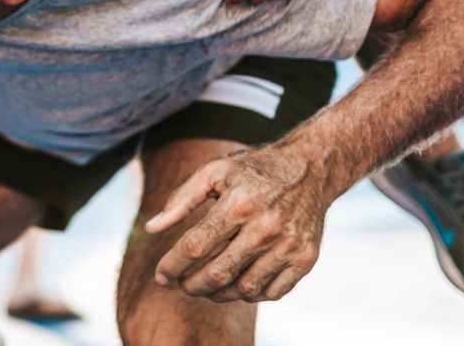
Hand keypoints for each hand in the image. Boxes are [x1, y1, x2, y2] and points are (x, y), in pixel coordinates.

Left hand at [145, 144, 332, 302]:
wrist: (310, 168)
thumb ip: (181, 199)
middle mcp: (265, 227)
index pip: (195, 246)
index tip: (161, 276)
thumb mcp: (215, 171)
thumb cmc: (254, 170)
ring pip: (244, 288)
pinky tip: (238, 284)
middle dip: (191, 286)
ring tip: (206, 286)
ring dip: (218, 294)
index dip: (172, 265)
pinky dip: (250, 295)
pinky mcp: (305, 259)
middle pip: (218, 274)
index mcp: (239, 203)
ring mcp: (288, 246)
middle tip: (182, 285)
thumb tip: (152, 228)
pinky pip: (272, 293)